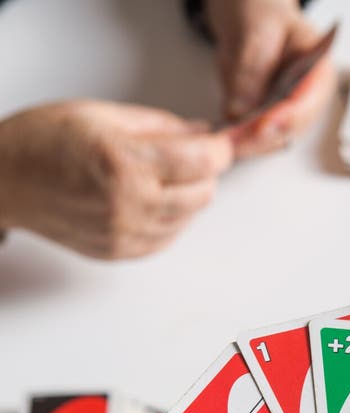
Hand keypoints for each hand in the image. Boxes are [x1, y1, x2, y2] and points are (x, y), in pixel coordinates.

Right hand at [0, 101, 232, 258]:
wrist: (5, 181)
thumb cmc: (42, 142)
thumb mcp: (103, 114)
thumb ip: (160, 126)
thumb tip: (200, 133)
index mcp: (125, 163)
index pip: (203, 161)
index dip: (219, 149)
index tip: (219, 142)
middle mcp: (128, 204)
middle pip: (204, 194)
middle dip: (204, 172)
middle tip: (187, 155)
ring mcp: (124, 234)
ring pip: (189, 219)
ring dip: (187, 197)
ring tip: (160, 176)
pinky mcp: (119, 253)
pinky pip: (167, 239)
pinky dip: (170, 219)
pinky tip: (149, 199)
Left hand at [205, 0, 334, 156]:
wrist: (249, 19)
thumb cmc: (262, 14)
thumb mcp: (257, 30)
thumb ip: (251, 69)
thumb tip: (240, 110)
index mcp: (318, 72)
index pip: (308, 103)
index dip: (287, 118)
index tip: (263, 125)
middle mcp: (306, 99)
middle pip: (289, 130)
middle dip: (261, 137)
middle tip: (234, 137)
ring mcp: (285, 114)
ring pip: (270, 141)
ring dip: (247, 144)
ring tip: (223, 138)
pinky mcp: (264, 122)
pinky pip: (253, 140)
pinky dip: (237, 140)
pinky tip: (222, 135)